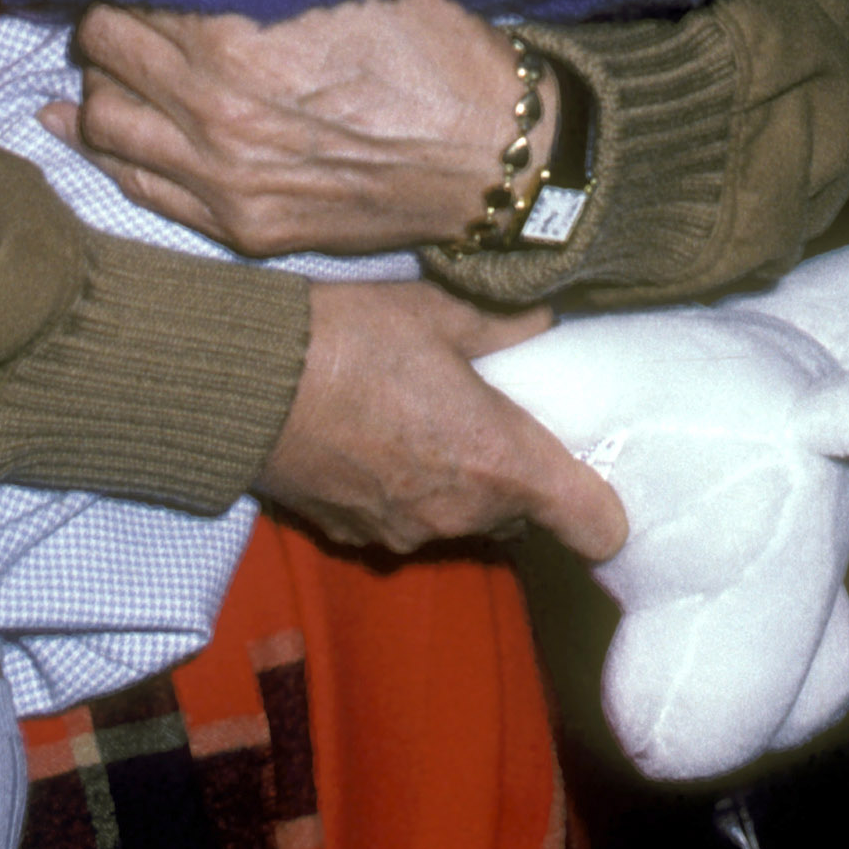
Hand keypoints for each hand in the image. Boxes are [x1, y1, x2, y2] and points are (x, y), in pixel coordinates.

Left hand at [42, 0, 557, 255]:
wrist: (493, 159)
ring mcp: (222, 175)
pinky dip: (102, 147)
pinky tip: (82, 119)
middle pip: (105, 45)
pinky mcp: (238, 224)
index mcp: (240, 36)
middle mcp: (216, 109)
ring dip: (105, 79)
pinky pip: (135, 182)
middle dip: (111, 15)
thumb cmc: (434, 54)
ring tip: (124, 57)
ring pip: (104, 116)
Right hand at [259, 280, 627, 559]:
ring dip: (454, 482)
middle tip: (482, 412)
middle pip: (522, 517)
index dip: (603, 509)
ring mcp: (407, 533)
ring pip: (462, 519)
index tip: (585, 472)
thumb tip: (546, 319)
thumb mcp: (435, 311)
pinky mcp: (357, 537)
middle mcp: (463, 514)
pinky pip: (404, 521)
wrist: (245, 383)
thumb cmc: (348, 340)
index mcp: (500, 462)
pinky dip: (400, 491)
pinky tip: (370, 440)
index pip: (596, 527)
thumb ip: (503, 324)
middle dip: (512, 474)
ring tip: (416, 418)